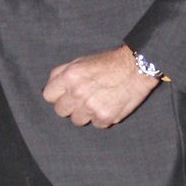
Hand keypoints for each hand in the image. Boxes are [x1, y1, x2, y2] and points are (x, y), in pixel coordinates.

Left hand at [42, 44, 158, 127]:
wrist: (137, 68)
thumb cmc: (109, 63)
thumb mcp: (81, 61)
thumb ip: (61, 73)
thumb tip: (48, 87)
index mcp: (70, 77)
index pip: (48, 96)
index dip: (57, 94)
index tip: (65, 94)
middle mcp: (78, 93)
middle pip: (61, 111)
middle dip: (69, 105)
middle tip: (82, 98)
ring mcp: (91, 107)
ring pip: (77, 120)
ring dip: (85, 113)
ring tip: (96, 101)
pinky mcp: (105, 117)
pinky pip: (96, 124)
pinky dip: (101, 117)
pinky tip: (108, 105)